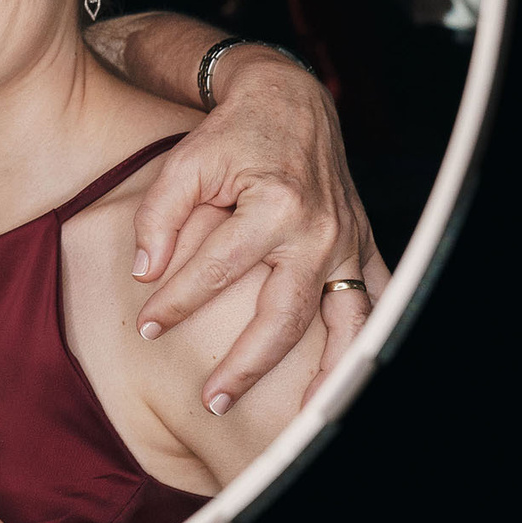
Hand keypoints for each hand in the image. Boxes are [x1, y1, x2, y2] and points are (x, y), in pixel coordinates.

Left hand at [131, 52, 389, 411]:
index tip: (147, 327)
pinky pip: (377, 302)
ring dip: (323, 375)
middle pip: (284, 314)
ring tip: (299, 419)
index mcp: (274, 204)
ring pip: (345, 323)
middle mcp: (319, 229)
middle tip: (212, 400)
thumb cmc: (232, 134)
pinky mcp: (363, 246)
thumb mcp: (185, 162)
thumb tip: (144, 273)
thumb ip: (159, 215)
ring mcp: (349, 242)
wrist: (289, 102)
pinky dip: (365, 343)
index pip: (218, 270)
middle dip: (247, 364)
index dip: (177, 302)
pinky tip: (345, 379)